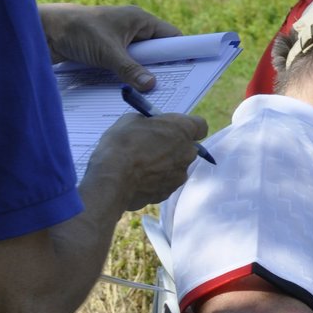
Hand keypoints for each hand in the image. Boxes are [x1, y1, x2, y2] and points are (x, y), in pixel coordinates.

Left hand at [39, 4, 179, 91]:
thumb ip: (130, 69)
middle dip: (163, 69)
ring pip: (140, 61)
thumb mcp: (107, 52)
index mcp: (139, 20)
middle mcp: (131, 29)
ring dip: (142, 75)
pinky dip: (127, 77)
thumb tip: (152, 86)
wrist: (41, 31)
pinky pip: (124, 66)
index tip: (193, 70)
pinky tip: (129, 91)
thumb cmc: (76, 31)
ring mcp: (118, 41)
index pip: (171, 36)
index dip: (183, 52)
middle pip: (157, 51)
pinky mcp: (105, 52)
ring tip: (152, 94)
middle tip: (172, 89)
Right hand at [89, 111, 208, 210]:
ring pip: (175, 167)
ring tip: (139, 164)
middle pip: (186, 147)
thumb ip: (148, 122)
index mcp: (183, 130)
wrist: (112, 179)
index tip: (172, 127)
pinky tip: (135, 178)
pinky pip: (164, 183)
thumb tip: (149, 126)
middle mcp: (187, 153)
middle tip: (151, 145)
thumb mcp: (131, 120)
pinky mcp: (168, 192)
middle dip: (172, 146)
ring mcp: (179, 175)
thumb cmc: (122, 144)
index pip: (200, 126)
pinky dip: (154, 180)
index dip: (186, 126)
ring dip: (163, 165)